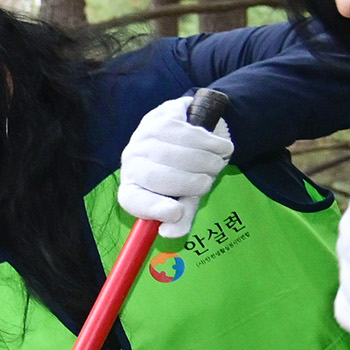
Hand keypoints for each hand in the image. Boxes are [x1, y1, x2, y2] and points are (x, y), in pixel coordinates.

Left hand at [113, 95, 234, 238]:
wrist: (195, 127)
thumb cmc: (186, 170)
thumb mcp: (185, 196)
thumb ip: (181, 217)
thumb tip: (169, 233)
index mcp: (133, 186)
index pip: (133, 200)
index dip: (153, 208)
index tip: (176, 212)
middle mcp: (131, 161)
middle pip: (162, 178)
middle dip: (195, 182)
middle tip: (209, 179)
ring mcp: (143, 136)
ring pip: (180, 155)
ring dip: (208, 162)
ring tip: (215, 162)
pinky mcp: (161, 117)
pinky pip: (192, 135)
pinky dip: (213, 143)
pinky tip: (219, 146)